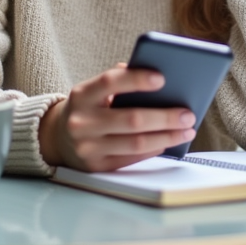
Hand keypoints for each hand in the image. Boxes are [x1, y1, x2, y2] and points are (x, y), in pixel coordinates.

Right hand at [38, 64, 196, 171]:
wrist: (57, 137)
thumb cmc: (88, 107)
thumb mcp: (94, 89)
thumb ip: (119, 80)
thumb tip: (157, 78)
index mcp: (82, 95)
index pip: (111, 82)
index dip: (137, 80)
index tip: (162, 78)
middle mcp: (82, 122)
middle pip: (131, 119)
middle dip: (165, 117)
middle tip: (188, 114)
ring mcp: (88, 147)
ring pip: (136, 143)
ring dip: (167, 137)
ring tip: (187, 130)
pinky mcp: (96, 166)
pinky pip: (132, 158)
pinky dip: (154, 149)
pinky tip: (168, 142)